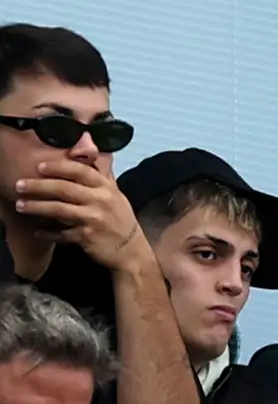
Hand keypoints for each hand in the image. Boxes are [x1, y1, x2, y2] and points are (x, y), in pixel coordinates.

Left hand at [15, 159, 150, 270]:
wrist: (132, 252)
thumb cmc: (120, 221)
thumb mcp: (115, 196)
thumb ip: (100, 177)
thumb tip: (87, 152)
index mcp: (106, 188)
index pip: (80, 171)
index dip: (58, 167)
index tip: (39, 167)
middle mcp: (101, 201)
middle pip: (64, 189)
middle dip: (38, 186)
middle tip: (19, 185)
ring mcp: (95, 220)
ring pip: (59, 210)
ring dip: (37, 207)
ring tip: (20, 206)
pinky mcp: (88, 238)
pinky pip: (63, 234)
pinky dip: (49, 233)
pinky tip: (38, 231)